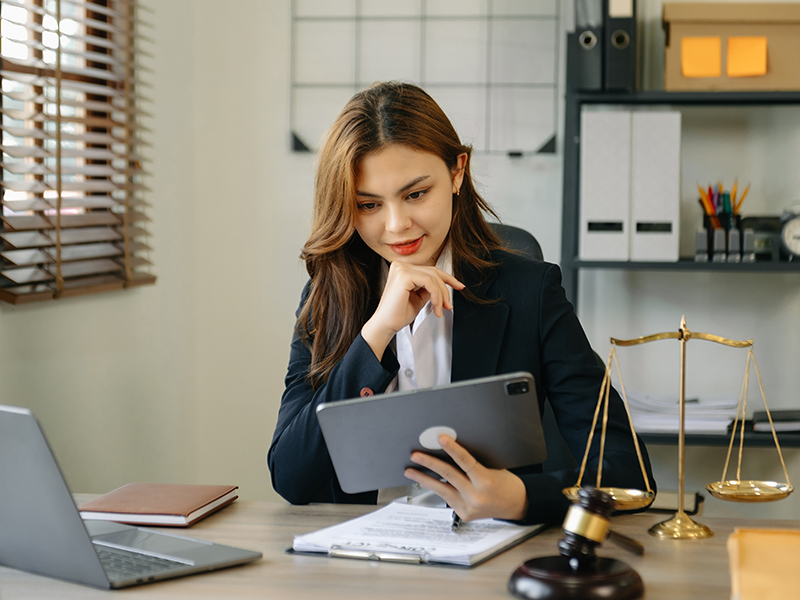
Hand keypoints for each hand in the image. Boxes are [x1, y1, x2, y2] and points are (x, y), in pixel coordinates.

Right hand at [361, 262, 463, 360]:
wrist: (385, 326)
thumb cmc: (397, 315)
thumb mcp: (419, 298)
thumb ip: (429, 289)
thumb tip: (444, 286)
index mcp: (402, 269)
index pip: (430, 270)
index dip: (447, 278)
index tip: (459, 286)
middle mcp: (400, 266)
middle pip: (433, 272)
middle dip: (445, 290)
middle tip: (449, 305)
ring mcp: (401, 269)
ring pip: (433, 277)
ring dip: (441, 296)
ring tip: (440, 310)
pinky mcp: (404, 276)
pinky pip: (429, 282)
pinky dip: (436, 296)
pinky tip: (436, 307)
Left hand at [403, 435, 528, 521]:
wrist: (516, 504)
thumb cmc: (506, 484)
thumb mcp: (492, 469)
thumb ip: (472, 465)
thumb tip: (450, 452)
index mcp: (485, 481)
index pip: (465, 461)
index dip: (452, 448)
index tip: (441, 439)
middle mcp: (476, 496)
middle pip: (448, 475)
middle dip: (429, 463)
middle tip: (416, 455)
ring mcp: (468, 507)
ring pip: (441, 489)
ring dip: (424, 479)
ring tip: (411, 471)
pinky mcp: (463, 514)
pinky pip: (447, 498)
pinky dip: (437, 489)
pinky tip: (427, 482)